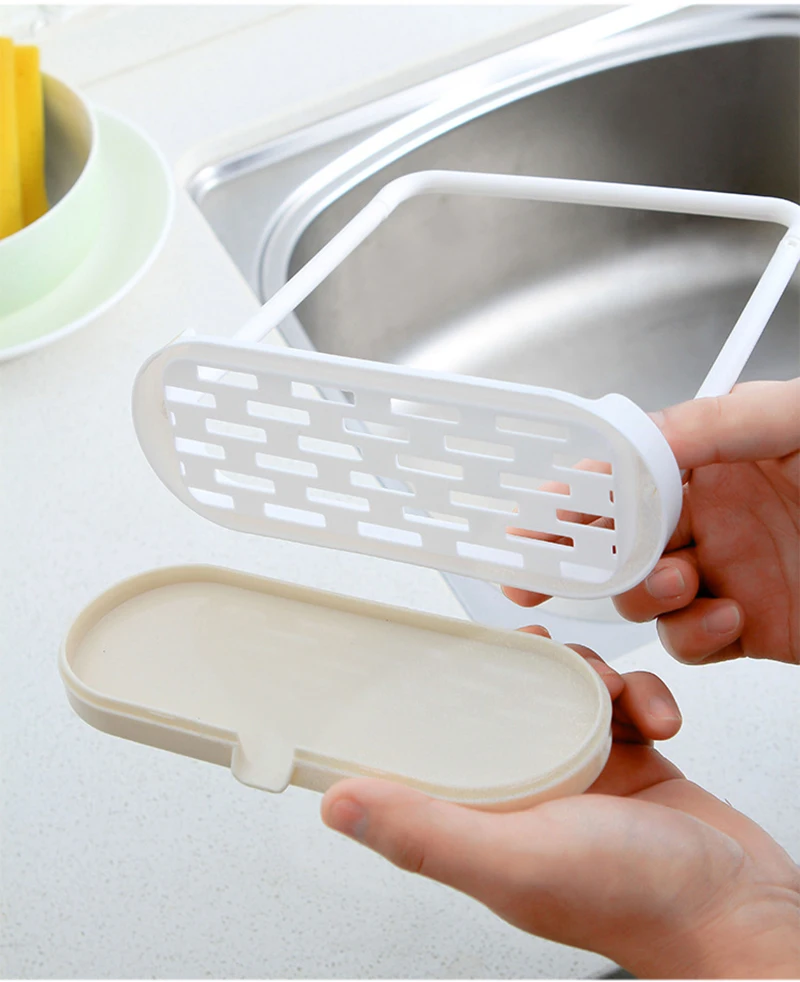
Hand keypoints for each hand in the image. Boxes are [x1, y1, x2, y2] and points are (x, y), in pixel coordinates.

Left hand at [322, 636, 799, 978]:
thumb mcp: (515, 860)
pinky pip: (624, 704)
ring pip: (568, 693)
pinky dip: (641, 696)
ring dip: (591, 676)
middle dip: (529, 670)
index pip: (441, 749)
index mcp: (491, 818)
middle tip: (545, 657)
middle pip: (509, 705)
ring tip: (613, 691)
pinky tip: (656, 715)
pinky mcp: (635, 765)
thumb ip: (426, 832)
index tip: (442, 658)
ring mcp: (587, 778)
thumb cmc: (637, 902)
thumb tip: (337, 805)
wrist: (741, 911)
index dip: (435, 700)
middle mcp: (534, 795)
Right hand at [505, 379, 799, 665]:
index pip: (624, 475)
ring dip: (646, 595)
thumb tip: (640, 439)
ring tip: (678, 580)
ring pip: (645, 596)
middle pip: (619, 540)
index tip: (540, 516)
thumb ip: (718, 422)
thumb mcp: (798, 419)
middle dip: (580, 557)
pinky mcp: (749, 628)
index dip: (574, 495)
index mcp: (713, 458)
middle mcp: (711, 516)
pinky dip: (696, 637)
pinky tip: (728, 616)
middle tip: (555, 570)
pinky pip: (693, 642)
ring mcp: (727, 574)